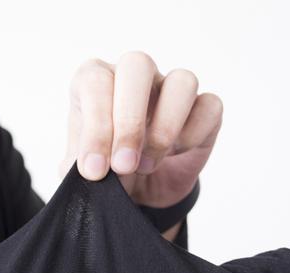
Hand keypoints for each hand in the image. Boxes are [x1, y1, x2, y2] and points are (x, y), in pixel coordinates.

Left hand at [60, 52, 222, 208]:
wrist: (138, 190)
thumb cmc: (106, 170)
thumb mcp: (84, 171)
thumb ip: (80, 165)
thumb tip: (91, 167)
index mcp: (97, 81)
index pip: (96, 82)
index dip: (96, 128)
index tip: (95, 171)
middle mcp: (134, 77)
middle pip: (137, 65)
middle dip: (129, 121)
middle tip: (123, 165)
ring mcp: (171, 89)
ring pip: (182, 81)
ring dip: (165, 128)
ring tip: (147, 166)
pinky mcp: (203, 109)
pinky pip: (209, 105)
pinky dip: (193, 134)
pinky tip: (176, 155)